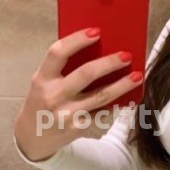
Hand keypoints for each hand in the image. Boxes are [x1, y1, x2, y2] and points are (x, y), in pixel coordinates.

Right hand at [14, 28, 143, 160]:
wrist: (32, 137)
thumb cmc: (42, 102)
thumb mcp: (44, 82)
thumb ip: (62, 69)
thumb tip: (97, 49)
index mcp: (42, 78)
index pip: (58, 53)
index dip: (77, 40)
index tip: (96, 32)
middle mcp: (53, 95)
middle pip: (86, 74)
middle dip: (109, 63)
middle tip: (126, 55)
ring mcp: (66, 113)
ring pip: (100, 96)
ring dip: (122, 85)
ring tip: (137, 76)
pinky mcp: (78, 128)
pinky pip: (102, 113)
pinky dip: (116, 105)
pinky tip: (128, 99)